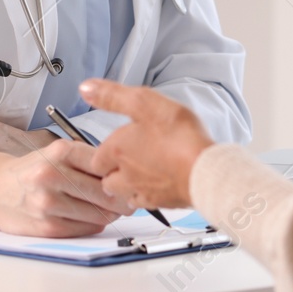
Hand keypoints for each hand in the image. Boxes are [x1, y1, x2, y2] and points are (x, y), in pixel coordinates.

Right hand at [0, 141, 133, 236]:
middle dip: (123, 199)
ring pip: (99, 214)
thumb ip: (88, 162)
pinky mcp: (47, 226)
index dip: (123, 175)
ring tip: (110, 210)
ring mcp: (49, 203)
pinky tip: (89, 218)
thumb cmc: (31, 171)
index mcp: (60, 151)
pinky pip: (86, 229)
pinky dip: (94, 224)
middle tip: (131, 201)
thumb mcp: (56, 154)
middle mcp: (53, 175)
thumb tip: (124, 177)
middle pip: (106, 193)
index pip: (105, 165)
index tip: (131, 180)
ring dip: (110, 214)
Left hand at [80, 80, 213, 209]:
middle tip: (128, 157)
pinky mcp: (161, 203)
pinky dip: (148, 193)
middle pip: (106, 179)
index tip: (116, 143)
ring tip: (142, 170)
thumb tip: (86, 88)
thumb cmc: (179, 138)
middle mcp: (124, 175)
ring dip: (127, 184)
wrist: (206, 171)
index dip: (105, 149)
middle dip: (112, 170)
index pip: (95, 158)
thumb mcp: (145, 103)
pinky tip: (160, 181)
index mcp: (116, 151)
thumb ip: (113, 96)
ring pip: (124, 193)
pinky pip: (146, 202)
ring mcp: (142, 192)